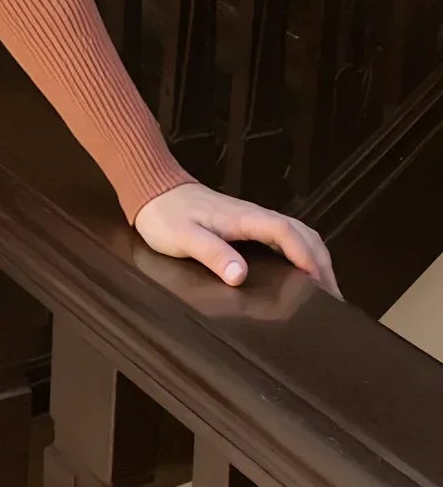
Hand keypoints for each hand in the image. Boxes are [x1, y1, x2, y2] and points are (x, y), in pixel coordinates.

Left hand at [133, 181, 341, 299]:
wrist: (152, 189)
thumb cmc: (165, 215)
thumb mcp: (183, 238)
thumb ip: (212, 254)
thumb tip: (241, 275)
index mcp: (243, 218)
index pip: (287, 234)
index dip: (307, 259)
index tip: (321, 286)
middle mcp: (253, 215)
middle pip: (302, 233)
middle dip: (322, 262)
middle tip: (333, 297)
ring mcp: (251, 219)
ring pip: (295, 233)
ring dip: (315, 257)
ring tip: (324, 289)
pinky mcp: (245, 224)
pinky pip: (282, 236)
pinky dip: (300, 253)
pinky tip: (298, 273)